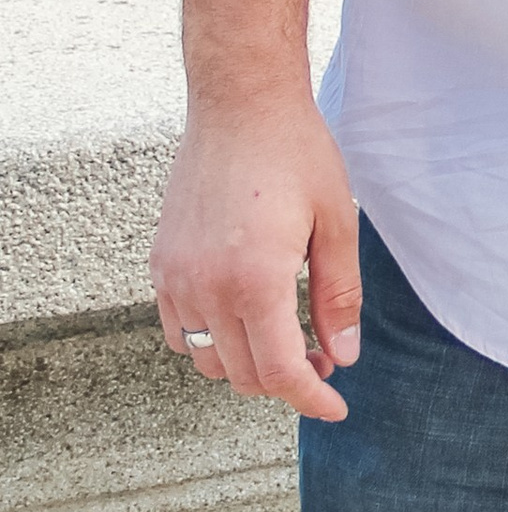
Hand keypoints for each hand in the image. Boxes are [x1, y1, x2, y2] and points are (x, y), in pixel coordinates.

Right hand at [152, 99, 363, 421]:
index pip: (278, 372)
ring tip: (286, 336)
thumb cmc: (295, 154)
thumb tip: (343, 355)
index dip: (310, 399)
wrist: (240, 104)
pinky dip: (210, 340)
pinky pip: (179, 330)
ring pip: (206, 359)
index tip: (335, 406)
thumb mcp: (335, 224)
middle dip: (287, 380)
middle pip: (243, 374)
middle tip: (323, 357)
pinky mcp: (161, 264)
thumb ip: (338, 297)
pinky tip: (244, 315)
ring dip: (247, 363)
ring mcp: (175, 278)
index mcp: (254, 281)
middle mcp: (205, 287)